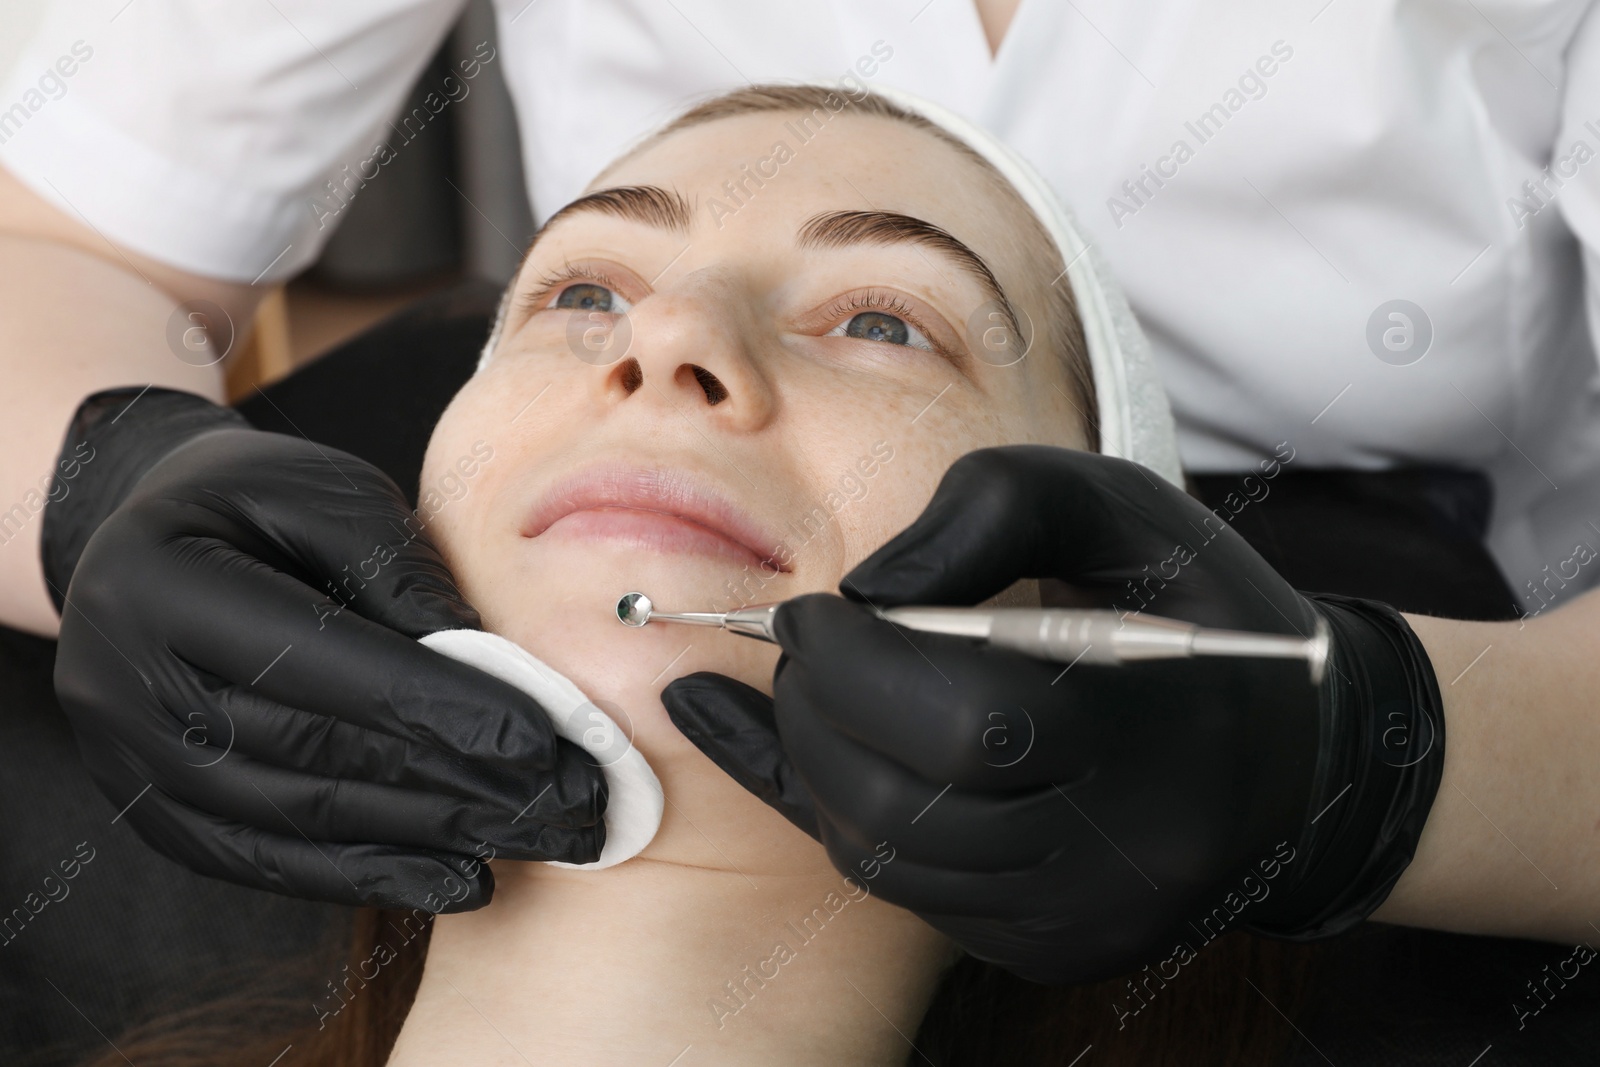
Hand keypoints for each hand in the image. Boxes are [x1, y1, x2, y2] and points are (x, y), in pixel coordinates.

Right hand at [43, 388, 604, 911]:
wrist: (138, 541)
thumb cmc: (250, 500)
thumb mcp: (325, 493)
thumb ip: (398, 572)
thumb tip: (488, 663)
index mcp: (162, 586)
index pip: (321, 663)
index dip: (435, 705)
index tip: (540, 738)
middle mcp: (127, 687)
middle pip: (317, 751)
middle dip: (458, 780)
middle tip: (569, 800)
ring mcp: (132, 763)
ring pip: (304, 819)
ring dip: (433, 835)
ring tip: (541, 836)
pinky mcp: (158, 812)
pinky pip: (271, 863)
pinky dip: (372, 876)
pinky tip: (462, 878)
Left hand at [663, 446, 1444, 982]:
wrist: (1295, 763)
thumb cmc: (1200, 615)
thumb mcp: (1123, 511)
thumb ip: (995, 507)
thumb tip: (864, 588)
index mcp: (1150, 739)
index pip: (968, 724)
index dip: (858, 667)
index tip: (811, 610)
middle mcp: (1116, 860)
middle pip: (906, 808)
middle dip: (814, 717)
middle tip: (797, 648)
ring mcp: (1078, 923)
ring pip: (887, 864)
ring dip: (815, 768)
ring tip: (810, 690)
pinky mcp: (1046, 950)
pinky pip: (904, 894)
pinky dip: (838, 817)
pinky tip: (788, 753)